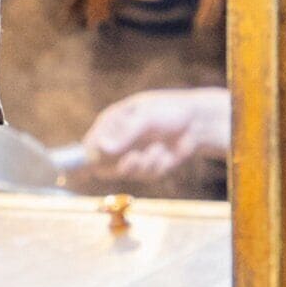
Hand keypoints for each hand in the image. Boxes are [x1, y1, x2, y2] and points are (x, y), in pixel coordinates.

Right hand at [82, 90, 227, 176]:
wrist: (197, 123)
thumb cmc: (169, 111)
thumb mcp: (146, 117)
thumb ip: (125, 133)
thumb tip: (103, 148)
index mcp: (112, 122)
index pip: (90, 143)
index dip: (88, 156)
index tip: (94, 165)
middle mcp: (119, 141)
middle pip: (102, 165)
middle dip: (120, 164)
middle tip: (135, 158)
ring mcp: (132, 155)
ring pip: (125, 172)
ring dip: (143, 164)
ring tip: (158, 149)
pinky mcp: (147, 167)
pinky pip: (144, 175)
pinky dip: (156, 166)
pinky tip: (165, 153)